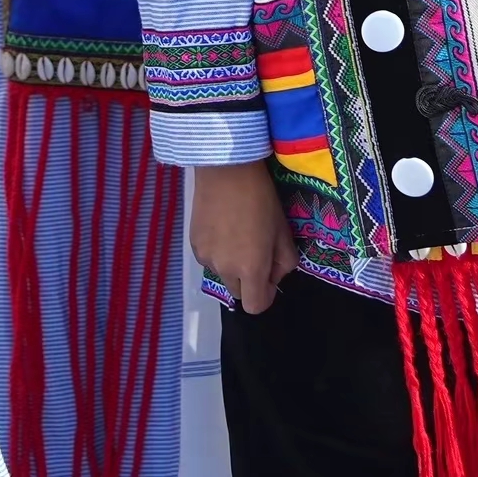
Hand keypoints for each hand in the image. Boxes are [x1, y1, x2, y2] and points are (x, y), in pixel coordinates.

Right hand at [190, 160, 296, 313]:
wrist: (226, 170)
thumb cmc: (261, 199)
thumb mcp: (283, 232)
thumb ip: (284, 263)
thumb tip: (274, 276)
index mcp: (251, 269)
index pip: (256, 307)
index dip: (266, 296)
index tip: (269, 277)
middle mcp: (225, 270)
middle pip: (238, 292)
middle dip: (248, 280)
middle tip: (255, 251)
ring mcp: (206, 258)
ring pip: (222, 274)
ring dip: (231, 265)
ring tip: (236, 235)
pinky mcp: (193, 244)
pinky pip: (209, 259)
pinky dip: (217, 252)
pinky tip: (221, 227)